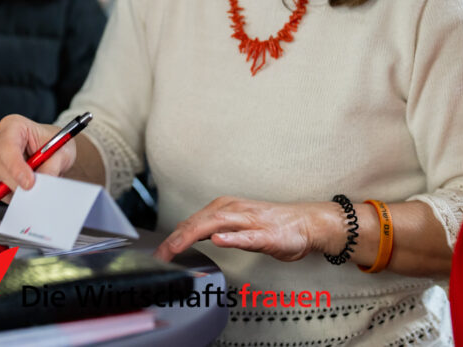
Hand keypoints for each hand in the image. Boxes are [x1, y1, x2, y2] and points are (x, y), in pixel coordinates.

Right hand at [0, 114, 75, 195]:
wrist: (55, 153)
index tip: (29, 183)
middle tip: (36, 189)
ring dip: (16, 186)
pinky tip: (27, 187)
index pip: (7, 146)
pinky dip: (12, 193)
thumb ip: (52, 167)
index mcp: (13, 125)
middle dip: (17, 180)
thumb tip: (41, 184)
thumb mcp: (62, 153)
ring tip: (35, 183)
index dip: (16, 166)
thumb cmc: (56, 146)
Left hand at [154, 197, 337, 262]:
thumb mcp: (235, 226)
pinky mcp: (267, 234)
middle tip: (159, 255)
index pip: (191, 222)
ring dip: (193, 235)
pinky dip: (232, 237)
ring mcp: (250, 221)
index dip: (172, 238)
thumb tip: (186, 236)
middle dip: (175, 238)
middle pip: (197, 222)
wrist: (305, 223)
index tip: (157, 253)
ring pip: (216, 224)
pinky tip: (220, 240)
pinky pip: (247, 236)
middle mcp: (233, 210)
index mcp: (224, 208)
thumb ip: (212, 229)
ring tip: (176, 247)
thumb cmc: (271, 226)